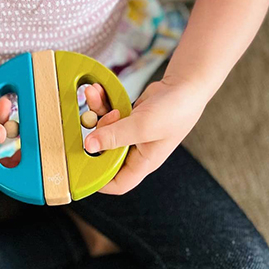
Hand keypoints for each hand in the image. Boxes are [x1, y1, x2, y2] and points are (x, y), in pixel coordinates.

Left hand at [83, 78, 207, 194]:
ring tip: (94, 95)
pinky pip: (109, 114)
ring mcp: (132, 133)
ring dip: (96, 113)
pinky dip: (102, 103)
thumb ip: (115, 136)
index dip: (99, 180)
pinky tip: (98, 91)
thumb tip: (89, 145)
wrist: (186, 84)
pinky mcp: (129, 118)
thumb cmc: (175, 110)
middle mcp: (137, 150)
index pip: (118, 183)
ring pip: (104, 130)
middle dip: (95, 136)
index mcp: (143, 162)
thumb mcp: (143, 125)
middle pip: (105, 154)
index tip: (81, 167)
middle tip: (97, 119)